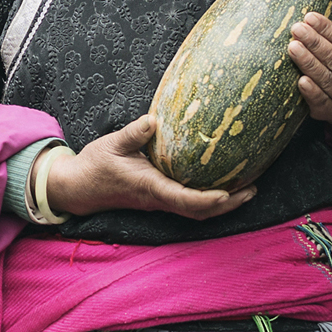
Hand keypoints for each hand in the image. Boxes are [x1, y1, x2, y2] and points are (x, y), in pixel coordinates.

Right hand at [43, 115, 256, 220]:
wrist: (79, 187)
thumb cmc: (95, 165)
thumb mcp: (111, 144)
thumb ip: (133, 133)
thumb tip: (154, 119)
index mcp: (150, 187)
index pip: (183, 200)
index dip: (207, 199)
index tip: (228, 193)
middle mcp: (158, 199)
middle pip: (198, 211)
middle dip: (227, 205)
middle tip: (252, 190)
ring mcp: (160, 201)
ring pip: (196, 211)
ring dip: (222, 205)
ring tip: (247, 190)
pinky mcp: (160, 198)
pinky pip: (189, 204)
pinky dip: (209, 200)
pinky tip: (223, 186)